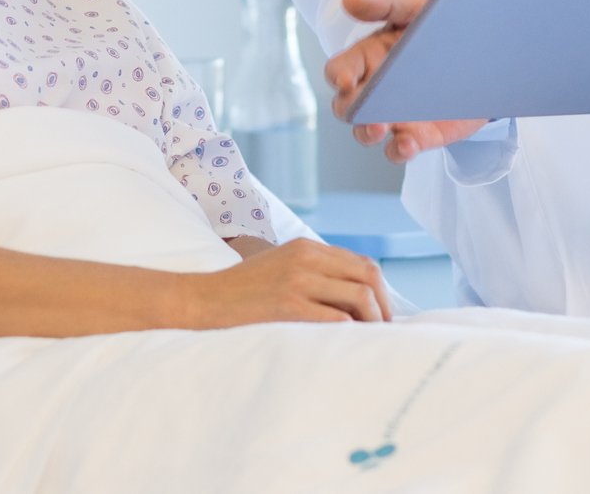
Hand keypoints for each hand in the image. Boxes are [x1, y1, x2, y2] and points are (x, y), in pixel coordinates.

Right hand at [182, 237, 390, 326]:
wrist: (205, 299)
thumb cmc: (243, 290)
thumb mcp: (281, 266)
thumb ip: (313, 271)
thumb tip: (355, 297)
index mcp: (306, 247)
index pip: (362, 263)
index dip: (381, 291)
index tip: (382, 315)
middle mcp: (306, 258)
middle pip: (368, 276)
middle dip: (384, 305)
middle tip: (384, 330)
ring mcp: (298, 280)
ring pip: (360, 296)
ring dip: (373, 320)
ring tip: (368, 338)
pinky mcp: (289, 305)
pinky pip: (337, 318)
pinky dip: (350, 331)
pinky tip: (346, 343)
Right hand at [323, 0, 486, 163]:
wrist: (484, 51)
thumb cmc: (440, 26)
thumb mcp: (415, 8)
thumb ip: (384, 5)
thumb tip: (349, 1)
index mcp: (369, 57)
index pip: (338, 70)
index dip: (337, 76)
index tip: (344, 80)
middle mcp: (375, 89)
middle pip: (345, 107)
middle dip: (350, 110)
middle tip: (364, 109)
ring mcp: (395, 114)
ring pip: (366, 132)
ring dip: (367, 133)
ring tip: (380, 128)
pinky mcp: (419, 134)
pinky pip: (399, 148)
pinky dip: (398, 150)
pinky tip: (406, 143)